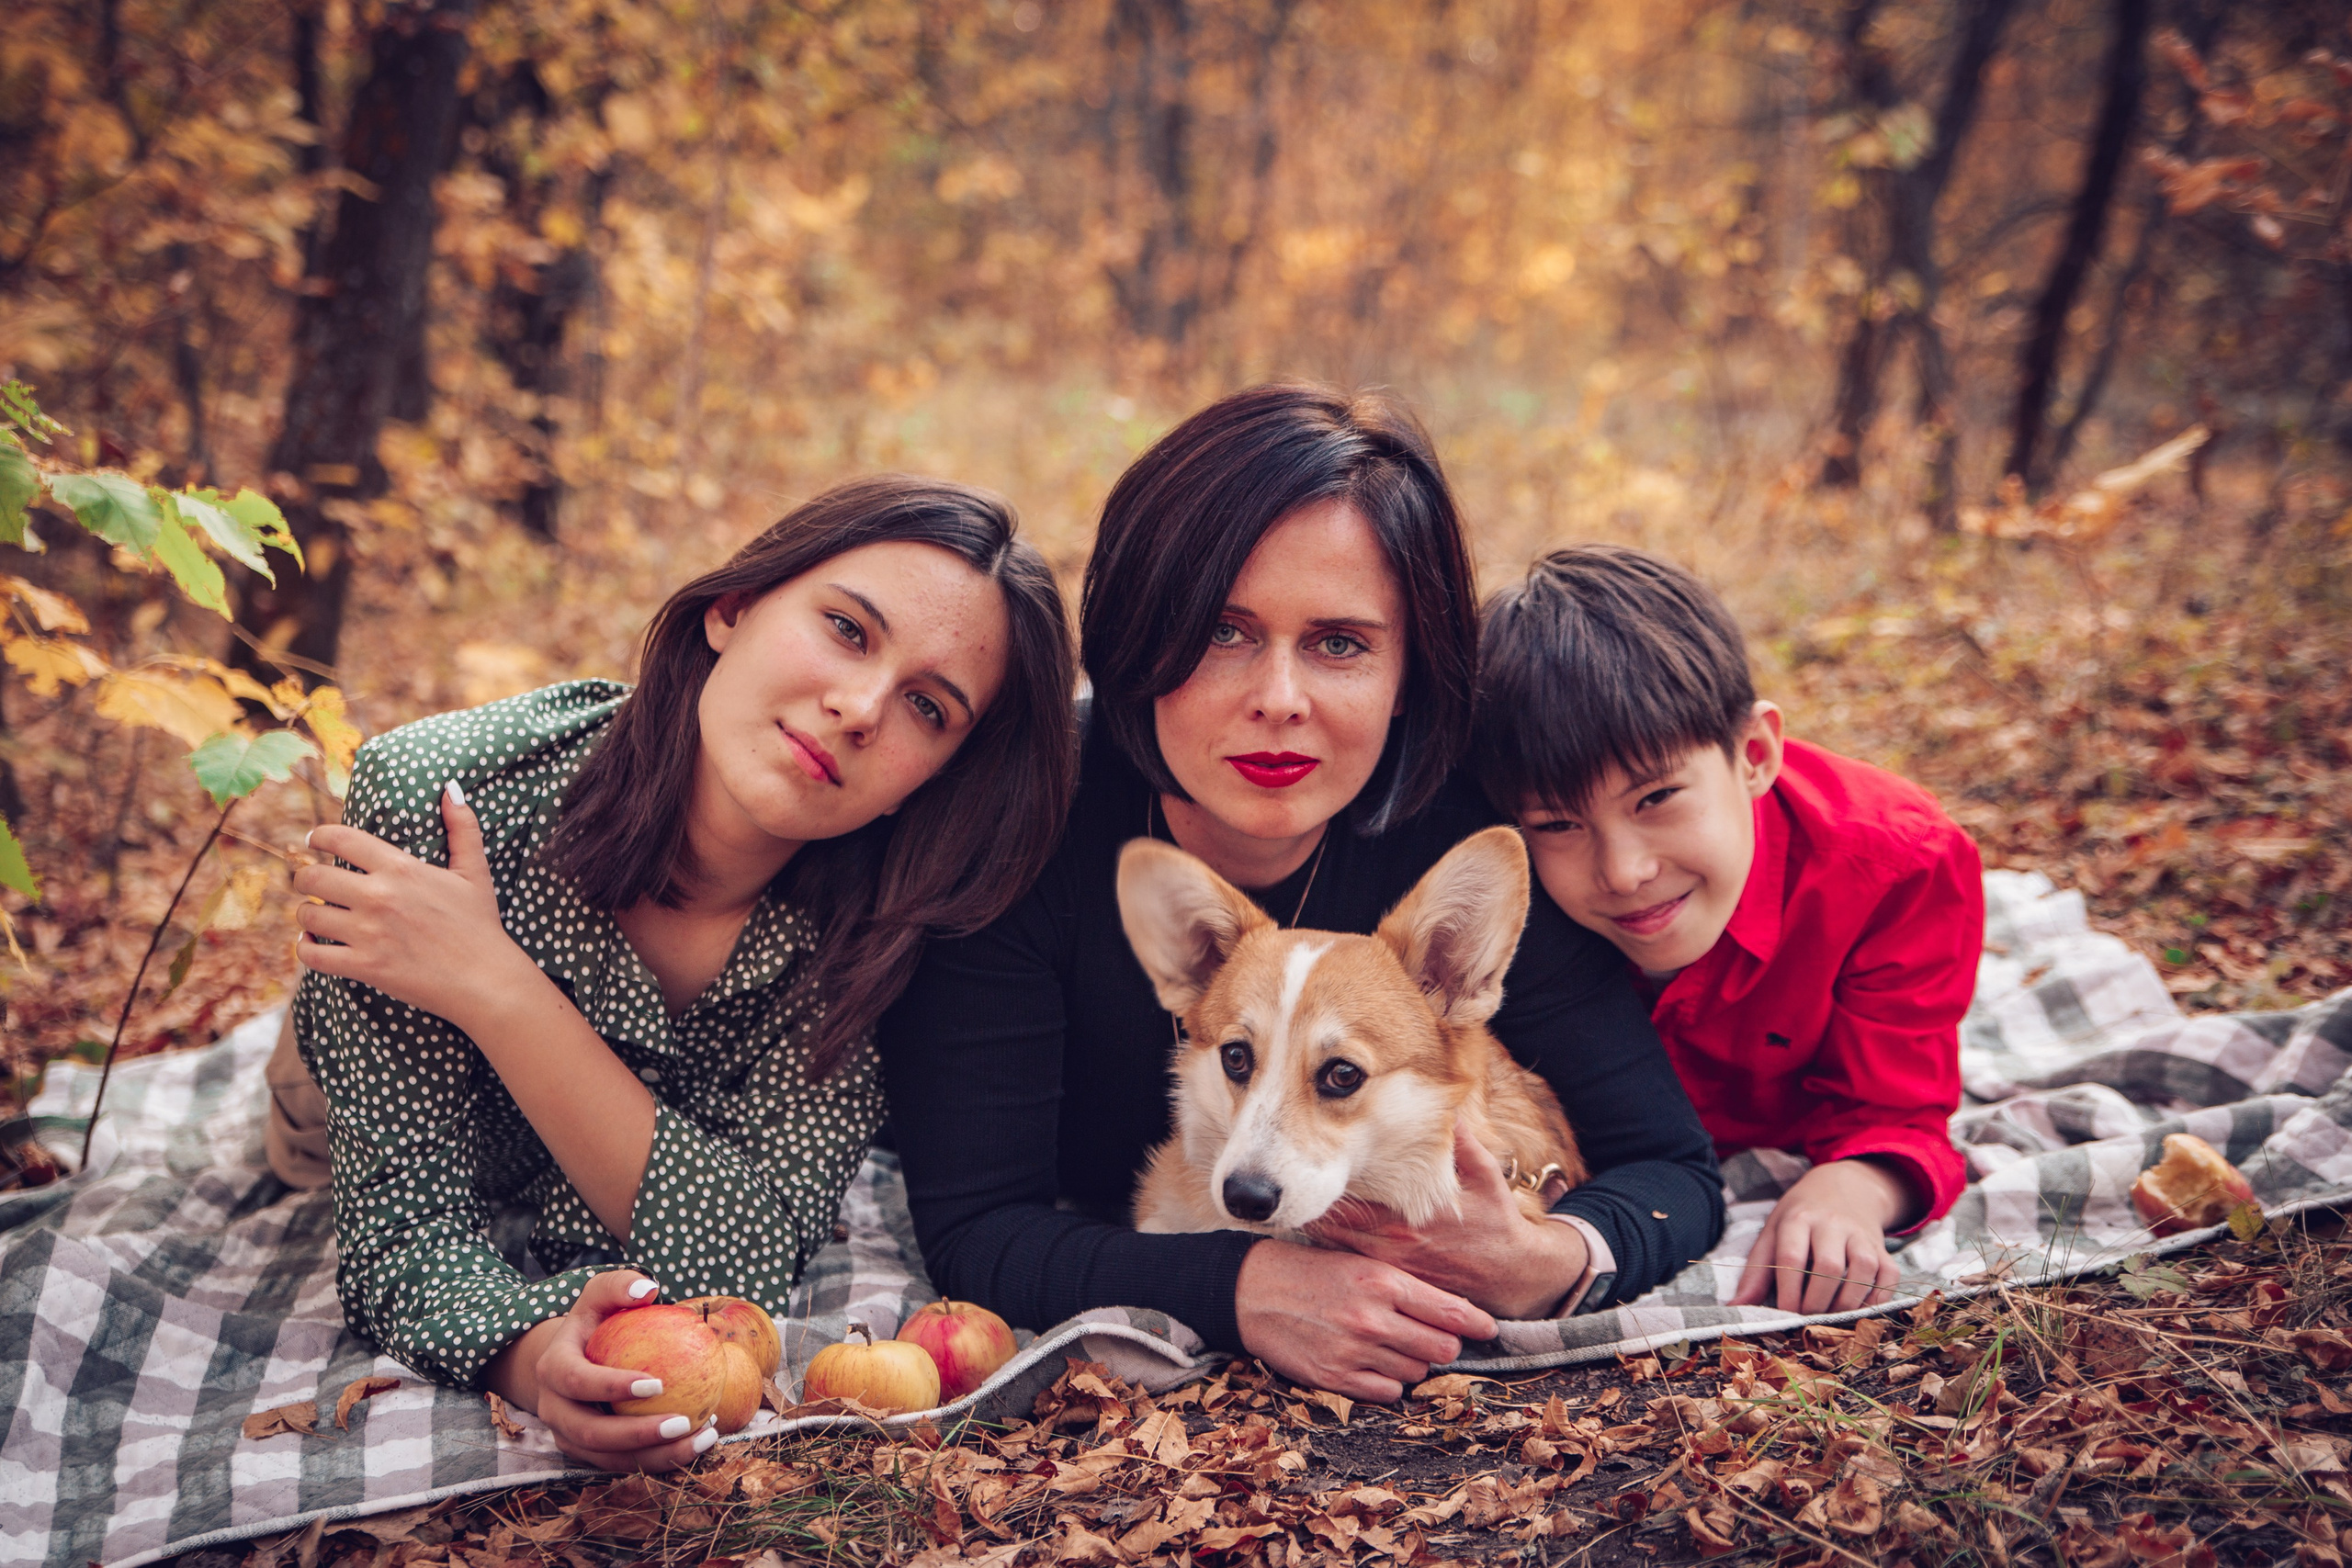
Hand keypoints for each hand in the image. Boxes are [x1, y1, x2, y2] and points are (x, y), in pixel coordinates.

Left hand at [295, 783, 536, 1030]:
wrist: (485, 979)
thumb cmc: (480, 924)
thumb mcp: (474, 871)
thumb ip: (462, 827)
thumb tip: (452, 788)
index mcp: (401, 869)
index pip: (341, 839)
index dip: (319, 836)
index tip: (315, 840)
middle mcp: (378, 897)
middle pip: (312, 877)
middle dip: (305, 877)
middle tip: (309, 881)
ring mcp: (368, 933)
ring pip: (308, 915)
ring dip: (307, 913)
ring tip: (315, 913)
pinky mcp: (363, 966)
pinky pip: (312, 955)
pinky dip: (305, 948)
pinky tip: (312, 942)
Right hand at [487, 1272, 720, 1470]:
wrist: (569, 1361)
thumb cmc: (594, 1323)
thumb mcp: (599, 1296)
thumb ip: (618, 1286)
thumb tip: (648, 1289)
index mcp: (551, 1369)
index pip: (576, 1381)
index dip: (611, 1387)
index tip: (658, 1383)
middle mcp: (554, 1409)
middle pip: (589, 1433)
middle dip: (636, 1435)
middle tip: (683, 1423)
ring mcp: (568, 1436)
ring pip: (608, 1459)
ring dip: (656, 1456)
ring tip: (703, 1438)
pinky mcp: (588, 1453)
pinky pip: (624, 1463)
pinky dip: (660, 1458)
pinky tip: (700, 1440)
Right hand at [1235, 1237, 1496, 1402]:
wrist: (1251, 1291)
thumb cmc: (1309, 1270)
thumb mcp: (1358, 1261)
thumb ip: (1402, 1283)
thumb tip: (1450, 1309)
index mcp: (1382, 1281)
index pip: (1450, 1312)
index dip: (1476, 1323)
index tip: (1488, 1328)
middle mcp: (1372, 1319)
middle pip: (1441, 1349)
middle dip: (1443, 1345)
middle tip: (1433, 1338)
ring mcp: (1354, 1352)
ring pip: (1416, 1373)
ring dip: (1412, 1363)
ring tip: (1392, 1346)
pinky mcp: (1335, 1378)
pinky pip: (1386, 1393)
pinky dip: (1387, 1383)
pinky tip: (1373, 1364)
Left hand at [1306, 1123, 1587, 1320]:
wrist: (1515, 1277)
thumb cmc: (1498, 1223)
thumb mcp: (1486, 1176)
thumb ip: (1463, 1143)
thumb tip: (1449, 1107)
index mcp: (1406, 1219)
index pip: (1349, 1203)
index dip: (1318, 1190)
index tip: (1295, 1173)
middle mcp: (1392, 1248)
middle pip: (1333, 1231)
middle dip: (1307, 1213)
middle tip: (1278, 1196)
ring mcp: (1392, 1270)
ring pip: (1338, 1254)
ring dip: (1317, 1235)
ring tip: (1287, 1216)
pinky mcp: (1396, 1285)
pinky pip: (1354, 1271)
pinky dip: (1333, 1259)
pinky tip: (1314, 1248)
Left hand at [1729, 1158, 1911, 1314]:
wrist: (1843, 1188)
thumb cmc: (1800, 1217)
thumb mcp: (1772, 1232)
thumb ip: (1756, 1269)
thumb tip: (1736, 1307)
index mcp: (1798, 1218)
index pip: (1792, 1257)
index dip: (1788, 1291)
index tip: (1784, 1314)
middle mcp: (1832, 1223)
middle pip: (1828, 1267)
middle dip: (1816, 1302)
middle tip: (1806, 1319)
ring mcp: (1861, 1235)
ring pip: (1861, 1271)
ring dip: (1846, 1303)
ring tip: (1829, 1318)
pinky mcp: (1883, 1248)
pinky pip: (1887, 1276)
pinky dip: (1876, 1299)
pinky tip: (1858, 1310)